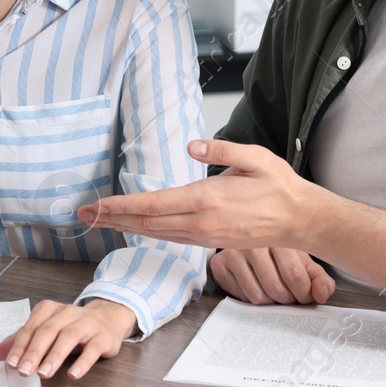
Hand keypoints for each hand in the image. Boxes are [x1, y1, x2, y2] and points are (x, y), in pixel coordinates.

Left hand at [0, 298, 136, 380]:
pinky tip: (73, 375)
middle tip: (24, 372)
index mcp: (49, 309)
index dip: (20, 346)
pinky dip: (83, 362)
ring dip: (54, 356)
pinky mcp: (103, 337)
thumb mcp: (45, 330)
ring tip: (43, 374)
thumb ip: (21, 342)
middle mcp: (67, 313)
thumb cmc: (71, 326)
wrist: (109, 318)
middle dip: (34, 352)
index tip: (11, 363)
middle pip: (47, 331)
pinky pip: (93, 349)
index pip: (31, 327)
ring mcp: (87, 323)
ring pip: (68, 337)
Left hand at [77, 138, 322, 250]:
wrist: (301, 220)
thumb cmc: (279, 187)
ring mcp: (205, 235)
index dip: (122, 206)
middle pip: (147, 223)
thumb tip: (193, 145)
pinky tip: (133, 227)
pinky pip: (170, 238)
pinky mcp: (209, 241)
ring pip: (156, 233)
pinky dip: (147, 232)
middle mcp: (201, 222)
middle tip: (84, 215)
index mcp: (208, 199)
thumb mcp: (255, 158)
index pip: (154, 205)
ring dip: (125, 227)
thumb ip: (221, 150)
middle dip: (112, 219)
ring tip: (100, 220)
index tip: (98, 205)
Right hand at [211, 248, 334, 305]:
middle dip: (287, 300)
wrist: (250, 238)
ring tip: (273, 290)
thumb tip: (322, 294)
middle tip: (289, 295)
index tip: (304, 295)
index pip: (295, 276)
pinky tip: (256, 285)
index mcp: (278, 236)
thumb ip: (321, 280)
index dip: (304, 294)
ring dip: (270, 301)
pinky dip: (251, 298)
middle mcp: (252, 242)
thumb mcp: (306, 263)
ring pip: (257, 296)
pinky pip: (240, 296)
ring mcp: (233, 252)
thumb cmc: (281, 253)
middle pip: (276, 289)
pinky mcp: (219, 264)